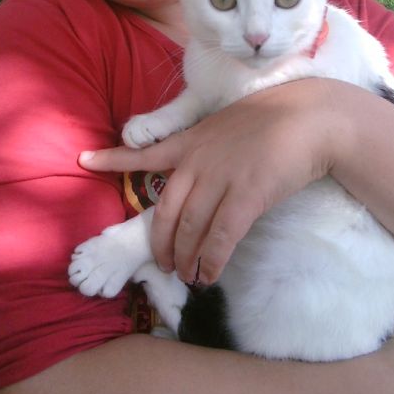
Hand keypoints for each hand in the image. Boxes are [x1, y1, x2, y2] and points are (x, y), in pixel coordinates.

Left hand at [79, 79, 342, 284]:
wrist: (309, 117)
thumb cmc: (273, 118)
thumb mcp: (227, 124)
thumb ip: (206, 148)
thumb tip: (197, 174)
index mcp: (192, 141)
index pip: (146, 152)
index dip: (114, 158)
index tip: (84, 160)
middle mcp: (198, 161)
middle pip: (166, 210)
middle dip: (160, 242)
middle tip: (163, 263)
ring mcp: (221, 179)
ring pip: (190, 229)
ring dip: (185, 258)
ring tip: (185, 276)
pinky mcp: (246, 197)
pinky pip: (221, 238)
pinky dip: (211, 262)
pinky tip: (208, 277)